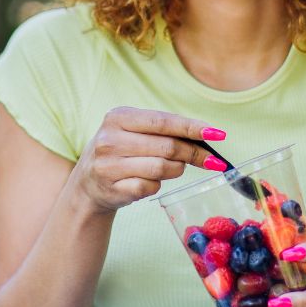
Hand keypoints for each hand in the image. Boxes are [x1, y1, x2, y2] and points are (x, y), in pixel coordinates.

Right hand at [70, 106, 225, 213]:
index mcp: (118, 117)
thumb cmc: (120, 152)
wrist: (87, 185)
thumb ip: (163, 131)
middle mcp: (110, 139)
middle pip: (167, 146)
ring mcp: (109, 166)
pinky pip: (151, 187)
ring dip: (177, 170)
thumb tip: (206, 137)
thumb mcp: (132, 132)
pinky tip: (150, 181)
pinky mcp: (113, 189)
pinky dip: (158, 185)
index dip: (193, 128)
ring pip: (162, 168)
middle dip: (194, 153)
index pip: (163, 121)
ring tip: (175, 168)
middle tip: (212, 160)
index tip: (218, 135)